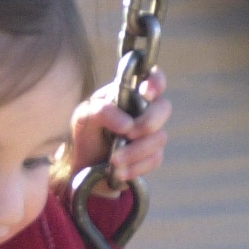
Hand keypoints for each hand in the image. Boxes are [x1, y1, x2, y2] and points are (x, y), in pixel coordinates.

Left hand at [70, 69, 170, 191]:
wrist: (84, 166)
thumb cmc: (86, 133)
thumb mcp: (84, 117)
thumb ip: (102, 111)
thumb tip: (128, 124)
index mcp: (130, 93)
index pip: (153, 77)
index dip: (156, 81)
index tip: (146, 93)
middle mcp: (145, 110)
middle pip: (164, 108)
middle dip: (148, 122)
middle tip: (128, 134)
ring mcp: (151, 132)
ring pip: (160, 137)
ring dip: (136, 151)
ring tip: (114, 160)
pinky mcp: (152, 155)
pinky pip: (155, 159)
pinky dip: (136, 166)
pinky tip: (120, 171)